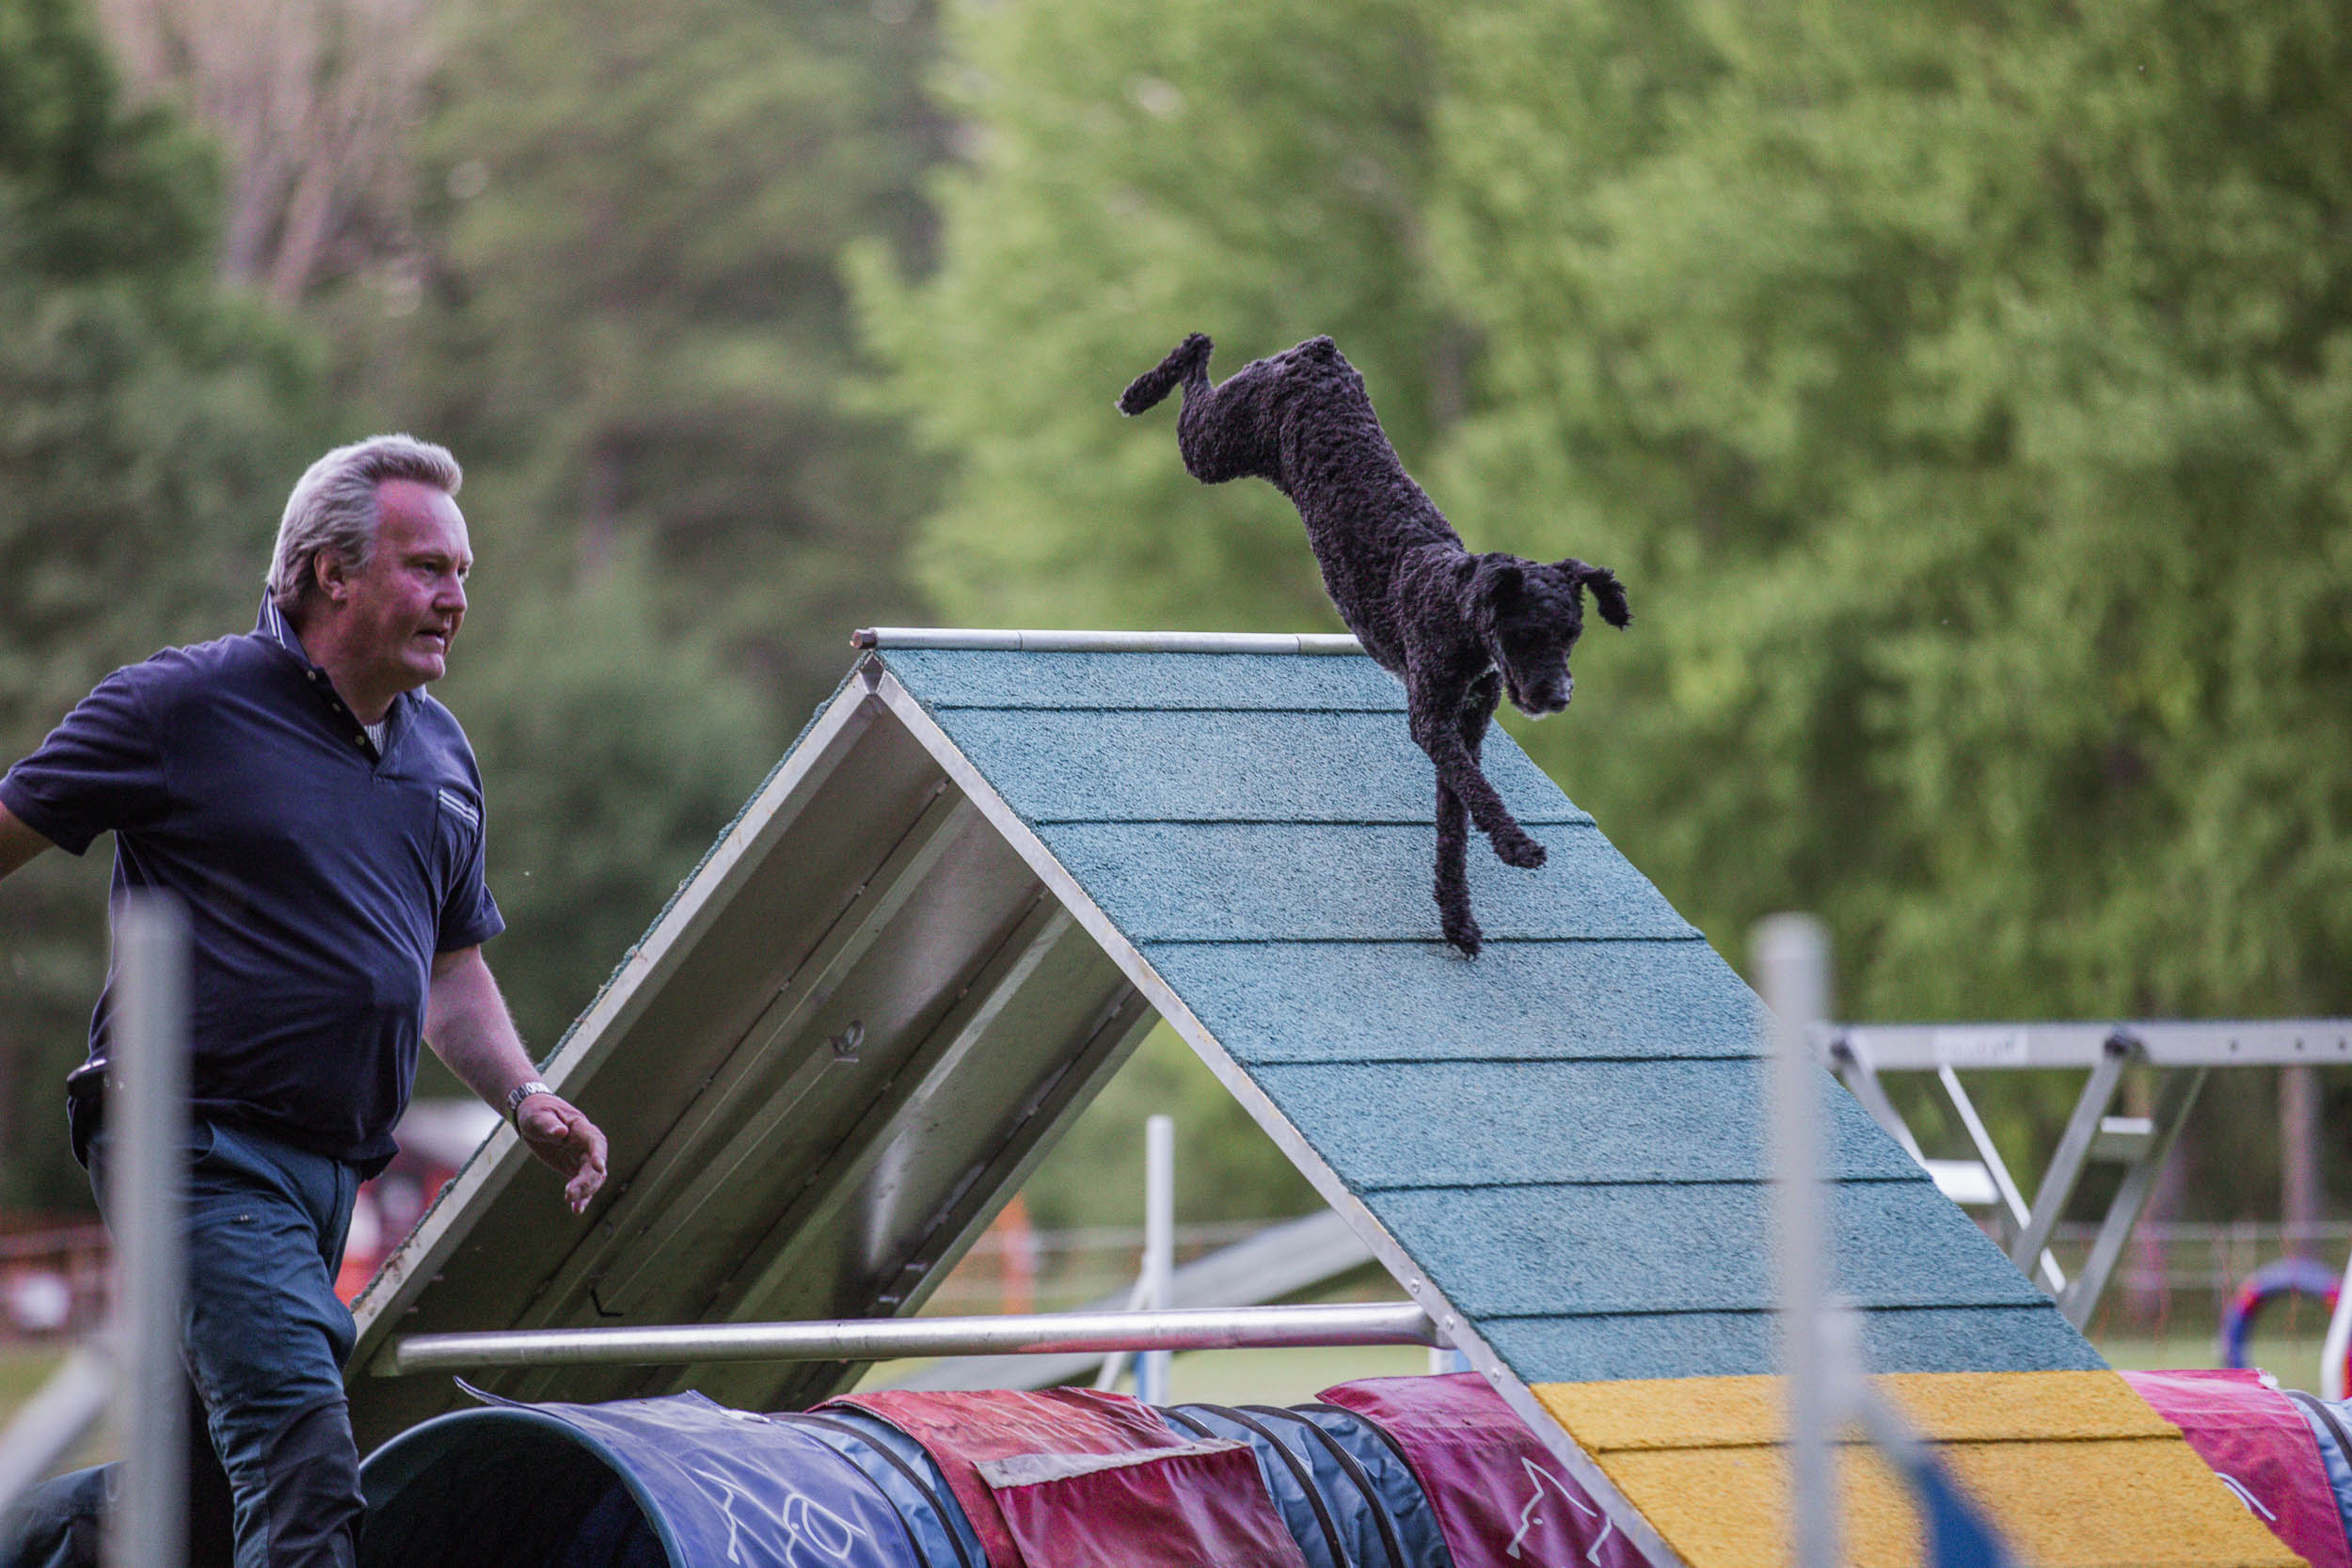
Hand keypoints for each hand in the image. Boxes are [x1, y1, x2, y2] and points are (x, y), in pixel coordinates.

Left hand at [515, 1093, 608, 1213]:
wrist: (533, 1118)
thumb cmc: (536, 1111)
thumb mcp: (538, 1115)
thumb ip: (548, 1124)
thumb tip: (560, 1132)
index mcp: (581, 1129)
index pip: (595, 1142)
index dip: (599, 1154)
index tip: (599, 1168)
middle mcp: (586, 1145)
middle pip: (594, 1165)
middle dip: (587, 1181)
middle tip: (570, 1194)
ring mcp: (581, 1158)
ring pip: (591, 1178)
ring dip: (585, 1192)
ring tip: (575, 1206)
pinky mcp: (573, 1168)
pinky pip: (581, 1184)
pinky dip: (581, 1197)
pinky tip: (576, 1209)